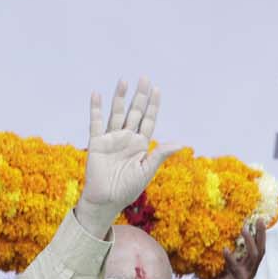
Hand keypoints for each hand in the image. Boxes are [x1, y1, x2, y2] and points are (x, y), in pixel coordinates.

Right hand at [75, 78, 176, 236]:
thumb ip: (160, 155)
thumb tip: (181, 144)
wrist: (106, 200)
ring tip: (124, 80)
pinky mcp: (97, 142)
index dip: (153, 106)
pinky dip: (96, 108)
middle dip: (140, 96)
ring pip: (117, 113)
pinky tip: (97, 94)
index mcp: (141, 145)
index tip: (157, 89)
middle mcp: (127, 138)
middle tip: (144, 78)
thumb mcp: (147, 171)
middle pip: (134, 112)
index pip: (148, 120)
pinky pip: (96, 122)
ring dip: (120, 97)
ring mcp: (112, 139)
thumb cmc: (128, 189)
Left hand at [199, 220, 266, 278]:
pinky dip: (230, 259)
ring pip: (254, 256)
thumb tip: (207, 238)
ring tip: (244, 229)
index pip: (256, 248)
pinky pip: (236, 268)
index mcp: (245, 266)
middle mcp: (249, 270)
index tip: (258, 220)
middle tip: (261, 219)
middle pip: (261, 250)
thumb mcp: (214, 266)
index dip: (259, 235)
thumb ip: (215, 254)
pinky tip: (225, 250)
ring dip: (250, 242)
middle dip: (261, 234)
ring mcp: (245, 276)